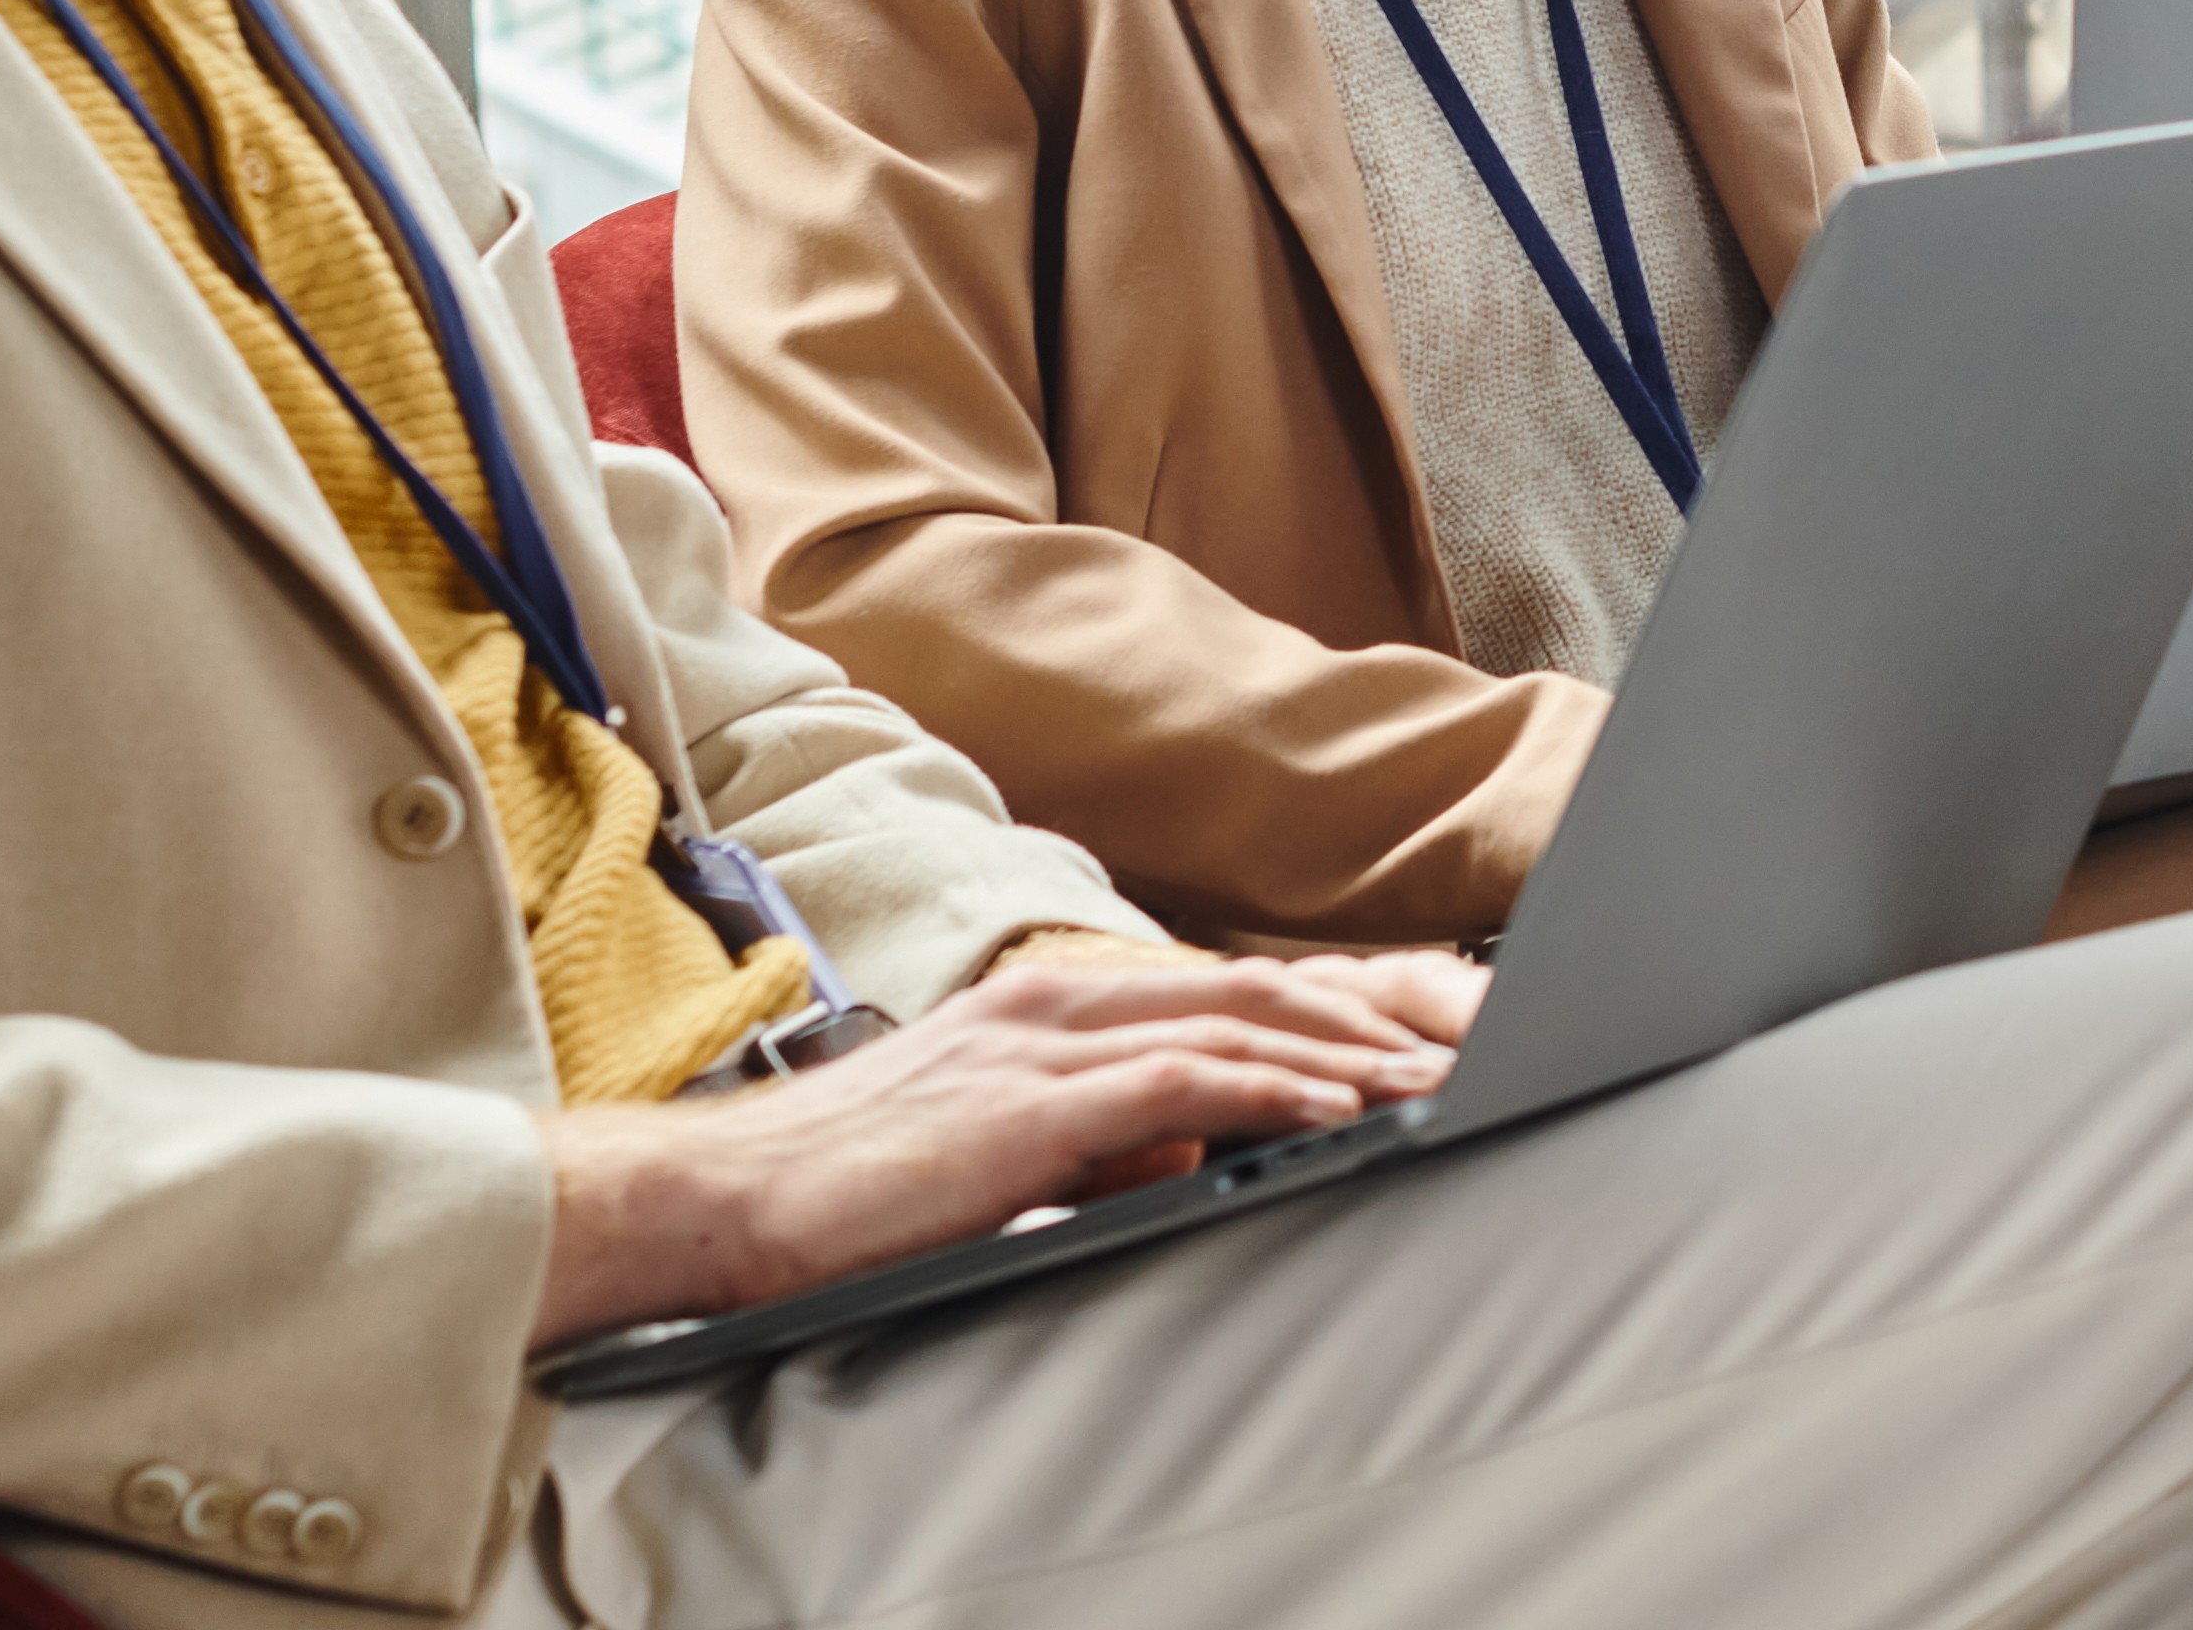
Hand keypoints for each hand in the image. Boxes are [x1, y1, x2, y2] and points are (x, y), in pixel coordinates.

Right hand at [529, 944, 1484, 1346]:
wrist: (725, 1202)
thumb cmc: (854, 1188)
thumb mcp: (1003, 1148)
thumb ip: (1101, 1135)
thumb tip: (1194, 1151)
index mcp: (1055, 1003)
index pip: (1224, 991)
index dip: (1331, 1011)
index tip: (1418, 1041)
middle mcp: (1062, 999)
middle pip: (1257, 990)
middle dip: (1371, 1020)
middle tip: (1468, 1049)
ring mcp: (1047, 1042)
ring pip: (1239, 1024)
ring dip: (1350, 1054)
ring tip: (1437, 1080)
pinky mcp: (1032, 1103)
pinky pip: (1183, 1081)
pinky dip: (1275, 1089)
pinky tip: (1341, 1107)